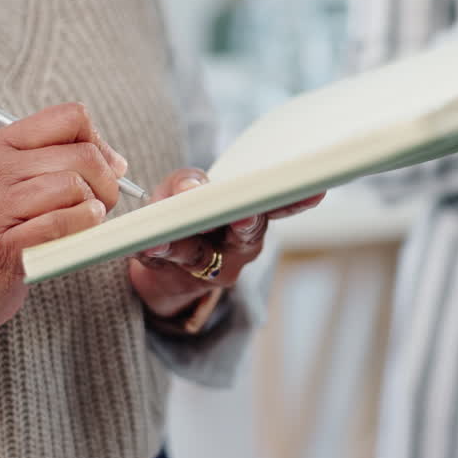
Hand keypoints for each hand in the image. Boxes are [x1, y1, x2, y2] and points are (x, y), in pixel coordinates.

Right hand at [0, 103, 128, 378]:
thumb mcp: (25, 183)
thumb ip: (66, 164)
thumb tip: (117, 163)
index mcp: (8, 144)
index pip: (71, 117)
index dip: (100, 143)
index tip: (103, 170)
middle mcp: (0, 168)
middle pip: (82, 155)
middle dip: (107, 183)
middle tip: (102, 204)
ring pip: (73, 186)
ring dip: (94, 209)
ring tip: (86, 223)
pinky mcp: (3, 243)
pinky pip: (59, 223)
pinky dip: (80, 229)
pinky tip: (77, 236)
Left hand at [128, 168, 324, 318]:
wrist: (159, 255)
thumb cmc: (184, 210)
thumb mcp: (187, 187)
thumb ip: (190, 181)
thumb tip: (194, 188)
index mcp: (253, 216)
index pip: (279, 206)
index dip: (297, 200)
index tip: (314, 191)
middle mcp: (239, 245)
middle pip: (245, 233)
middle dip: (247, 223)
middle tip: (247, 216)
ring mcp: (209, 267)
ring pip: (198, 253)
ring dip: (182, 242)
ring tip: (168, 235)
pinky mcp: (173, 276)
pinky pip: (161, 262)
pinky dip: (152, 251)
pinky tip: (143, 245)